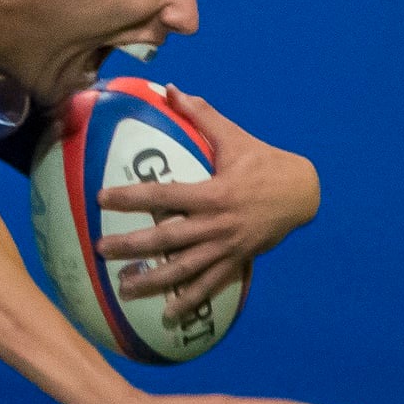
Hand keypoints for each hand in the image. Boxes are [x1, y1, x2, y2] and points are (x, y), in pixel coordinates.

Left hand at [96, 87, 318, 321]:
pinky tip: (168, 315)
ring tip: (124, 290)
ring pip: (185, 269)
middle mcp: (216, 224)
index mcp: (213, 193)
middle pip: (167, 238)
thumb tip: (170, 88)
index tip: (102, 198)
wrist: (303, 194)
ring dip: (154, 281)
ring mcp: (226, 247)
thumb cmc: (263, 162)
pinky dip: (190, 301)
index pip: (163, 195)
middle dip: (132, 246)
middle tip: (100, 250)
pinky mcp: (237, 261)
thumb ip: (201, 115)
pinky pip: (211, 286)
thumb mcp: (234, 137)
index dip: (132, 196)